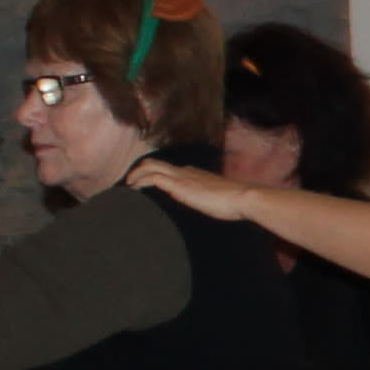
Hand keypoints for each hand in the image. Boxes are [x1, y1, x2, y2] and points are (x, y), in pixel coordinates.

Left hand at [127, 156, 250, 221]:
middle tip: (129, 184)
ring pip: (150, 166)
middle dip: (139, 171)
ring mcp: (182, 176)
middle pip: (156, 163)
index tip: (145, 184)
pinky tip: (133, 189)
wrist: (241, 197)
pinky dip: (139, 181)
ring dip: (135, 175)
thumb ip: (208, 199)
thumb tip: (208, 205)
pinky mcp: (179, 184)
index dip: (154, 174)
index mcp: (194, 173)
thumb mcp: (218, 199)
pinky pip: (152, 177)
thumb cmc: (234, 202)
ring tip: (127, 186)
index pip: (169, 169)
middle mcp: (186, 170)